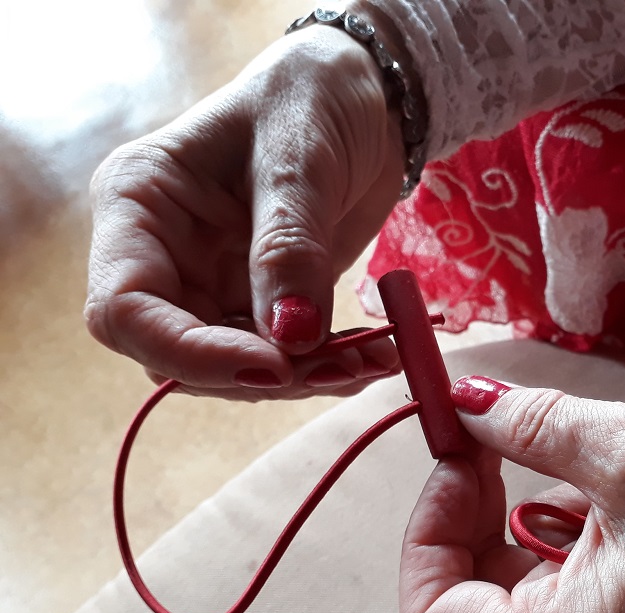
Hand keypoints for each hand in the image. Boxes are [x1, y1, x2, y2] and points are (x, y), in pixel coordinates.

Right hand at [86, 24, 407, 398]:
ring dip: (306, 379)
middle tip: (344, 367)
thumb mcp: (300, 159)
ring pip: (236, 371)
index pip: (123, 310)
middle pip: (180, 356)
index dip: (190, 354)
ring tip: (377, 358)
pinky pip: (284, 360)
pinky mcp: (259, 306)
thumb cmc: (310, 99)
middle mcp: (161, 256)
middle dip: (262, 375)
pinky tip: (380, 355)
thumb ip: (290, 246)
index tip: (274, 364)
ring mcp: (208, 286)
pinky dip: (331, 368)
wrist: (357, 101)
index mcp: (137, 206)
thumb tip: (291, 337)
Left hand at [399, 377, 624, 612]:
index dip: (423, 537)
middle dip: (458, 517)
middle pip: (465, 605)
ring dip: (500, 513)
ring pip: (509, 588)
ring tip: (536, 444)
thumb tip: (461, 401)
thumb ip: (528, 427)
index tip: (462, 458)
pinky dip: (546, 521)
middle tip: (489, 438)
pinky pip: (561, 576)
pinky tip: (582, 471)